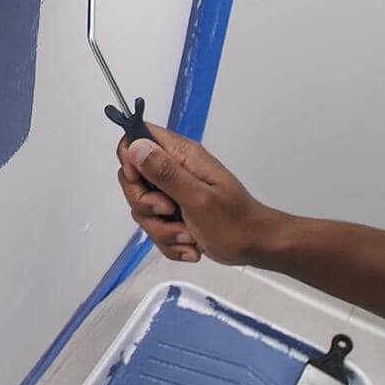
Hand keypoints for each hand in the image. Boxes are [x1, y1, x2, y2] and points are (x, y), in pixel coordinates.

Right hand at [116, 125, 276, 265]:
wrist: (254, 245)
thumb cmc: (236, 223)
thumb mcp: (198, 198)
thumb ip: (165, 172)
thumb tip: (137, 147)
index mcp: (183, 155)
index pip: (138, 138)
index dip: (130, 160)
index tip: (142, 183)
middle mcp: (175, 169)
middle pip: (133, 179)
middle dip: (146, 205)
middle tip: (169, 211)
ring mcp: (174, 191)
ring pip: (142, 208)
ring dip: (162, 229)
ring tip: (187, 233)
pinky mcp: (174, 212)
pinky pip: (155, 226)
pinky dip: (170, 241)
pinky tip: (191, 242)